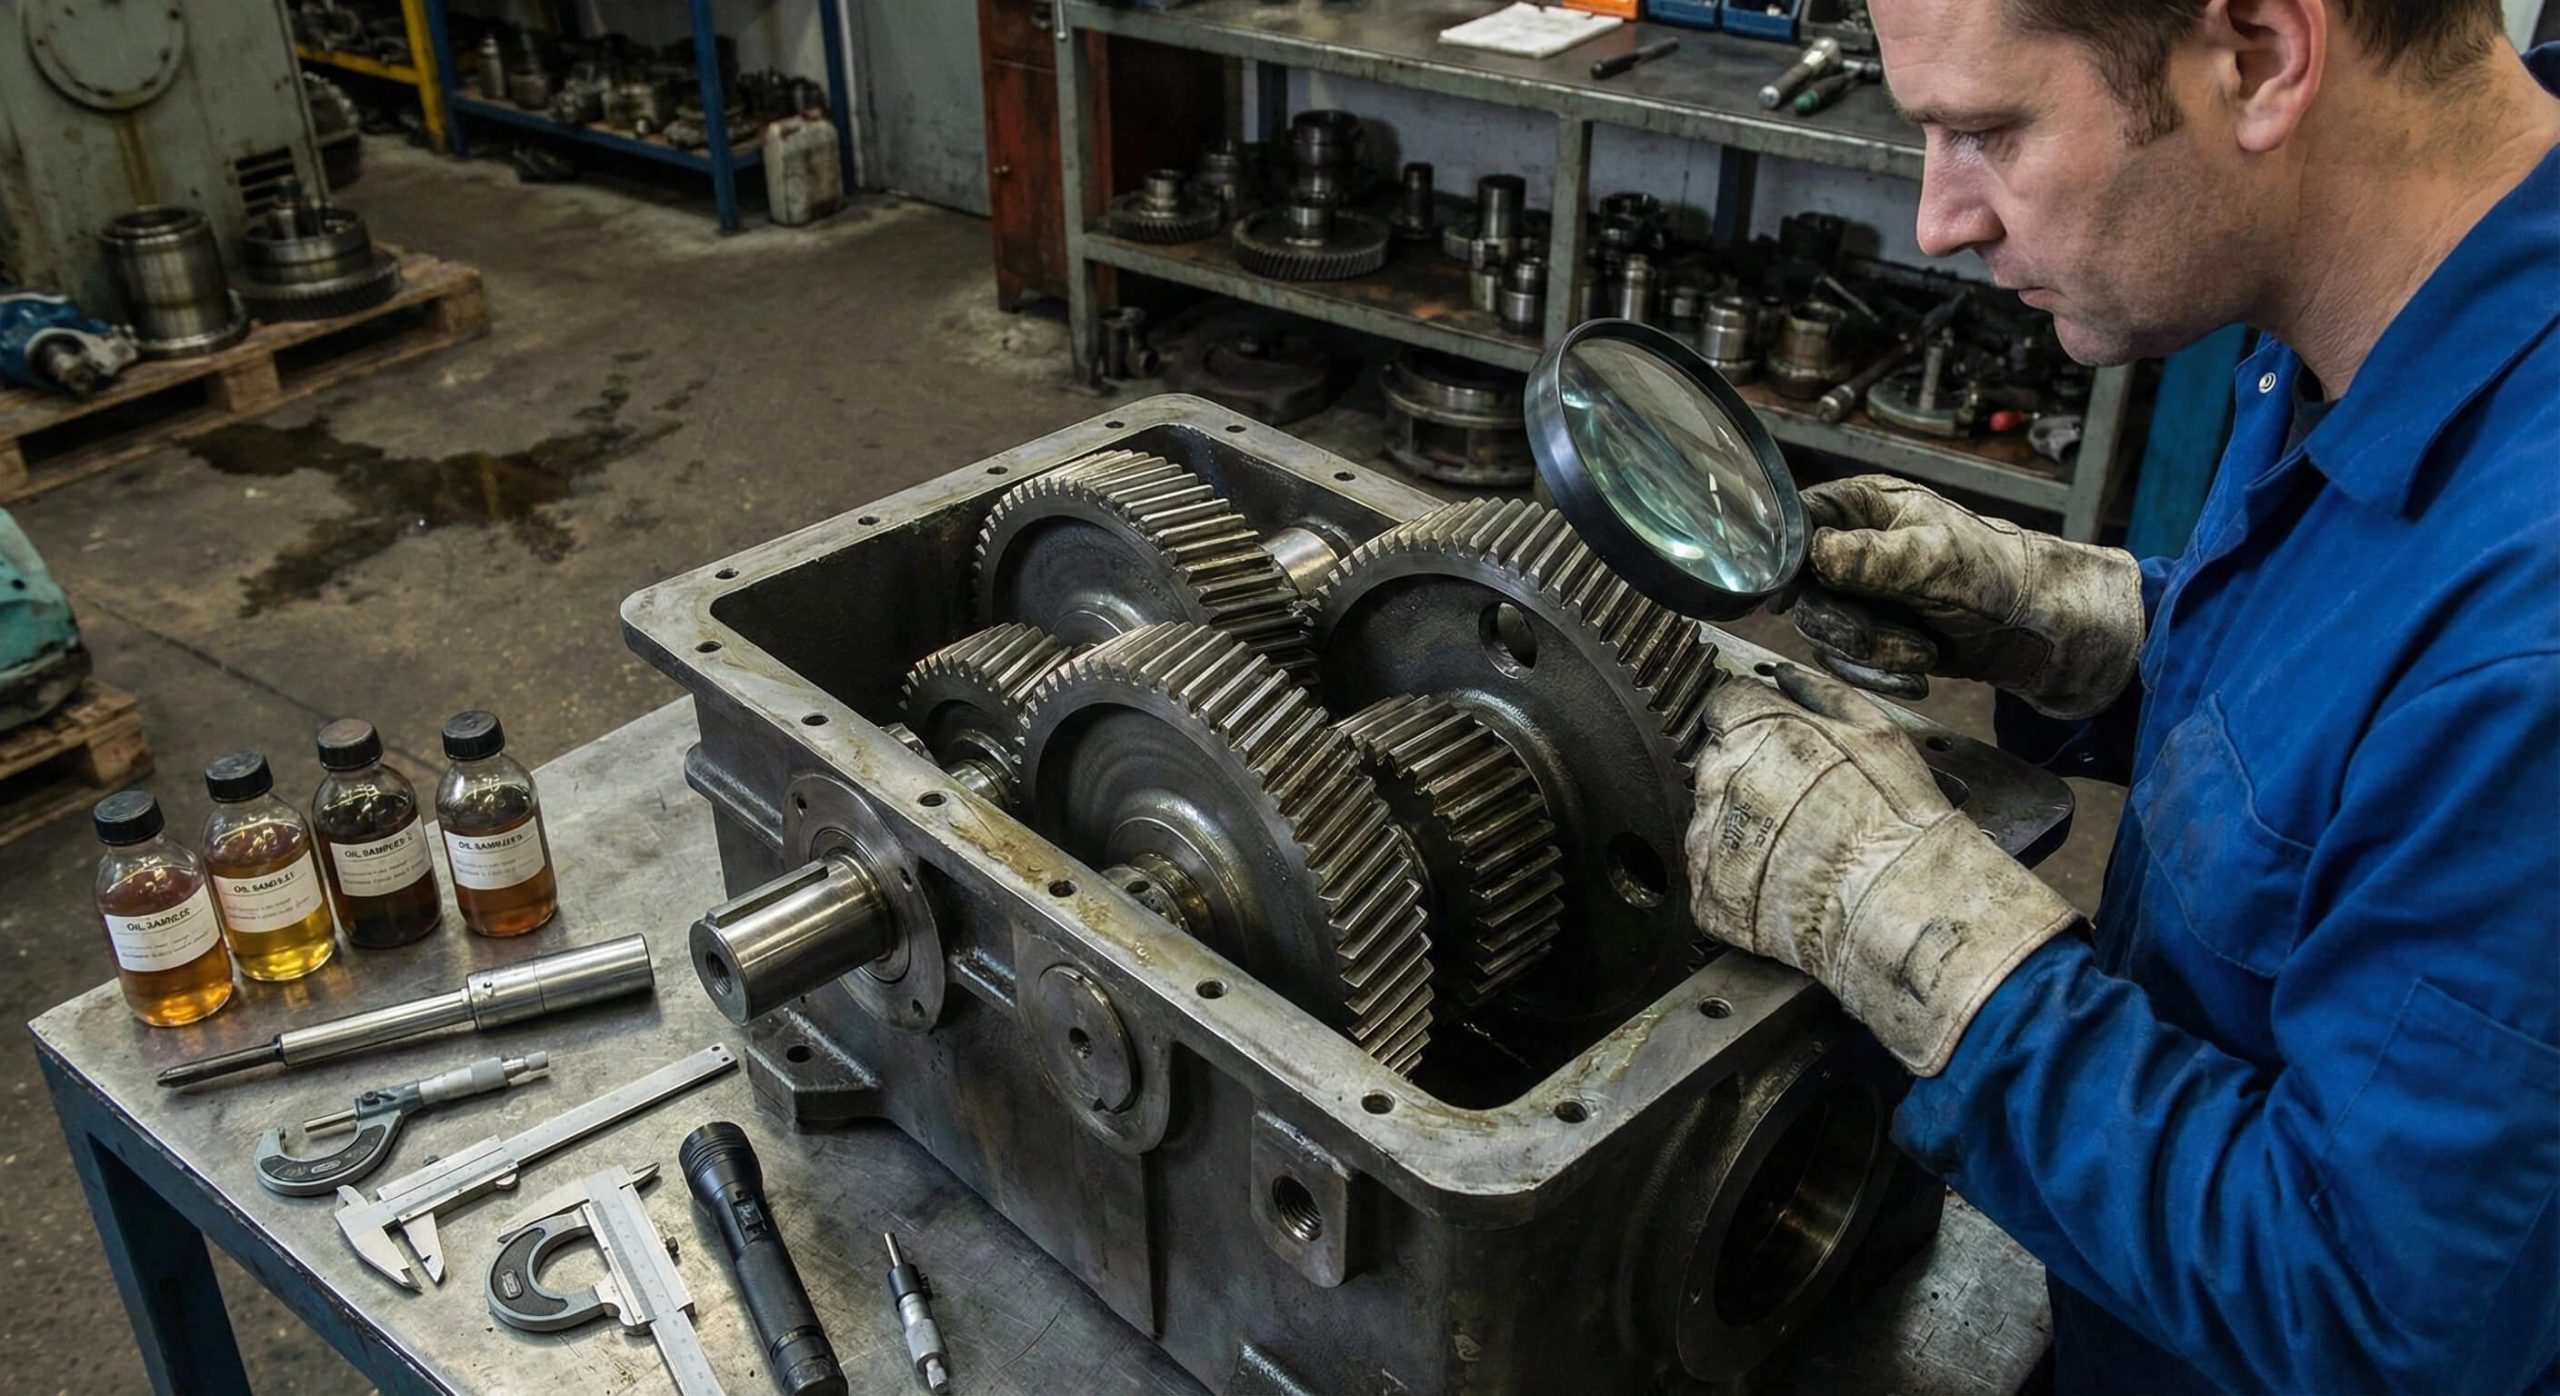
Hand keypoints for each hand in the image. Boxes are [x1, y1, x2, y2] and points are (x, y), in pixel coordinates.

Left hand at [1687, 663, 2077, 1074]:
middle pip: (1718, 764)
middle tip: (1808, 807)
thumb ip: (1818, 693)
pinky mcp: (1708, 895)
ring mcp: (1707, 840)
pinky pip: (1715, 877)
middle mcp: (1717, 778)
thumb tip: (1783, 676)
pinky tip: (1788, 884)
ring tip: (1803, 851)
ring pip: (1712, 821)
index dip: (1757, 723)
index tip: (1783, 745)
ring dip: (1745, 829)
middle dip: (1754, 777)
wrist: (1899, 907)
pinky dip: (1742, 881)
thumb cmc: (1896, 817)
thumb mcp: (1875, 731)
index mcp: (1753, 728)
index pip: (1728, 706)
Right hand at [1788, 475, 2144, 719]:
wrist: (2037, 628)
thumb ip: (1871, 557)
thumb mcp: (1935, 560)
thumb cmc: (1996, 573)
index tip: (1792, 594)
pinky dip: (1879, 676)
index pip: (1798, 522)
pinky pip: (1844, 661)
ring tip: (1925, 654)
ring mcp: (1857, 593)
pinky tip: (1917, 679)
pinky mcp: (1867, 633)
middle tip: (1900, 642)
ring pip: (1822, 631)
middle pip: (1804, 590)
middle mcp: (1850, 547)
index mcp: (1862, 507)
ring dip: (1872, 654)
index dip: (1787, 560)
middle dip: (1851, 627)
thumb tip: (1813, 554)